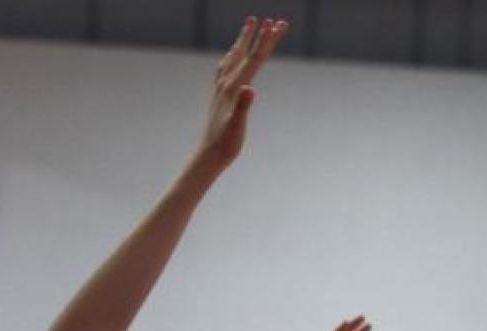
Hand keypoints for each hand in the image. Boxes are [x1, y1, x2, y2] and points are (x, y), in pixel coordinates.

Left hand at [197, 16, 287, 169]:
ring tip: (250, 23)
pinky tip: (231, 55)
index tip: (278, 24)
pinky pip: (225, 68)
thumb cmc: (225, 144)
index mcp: (234, 87)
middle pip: (246, 52)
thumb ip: (243, 106)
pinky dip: (232, 56)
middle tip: (273, 19)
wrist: (207, 156)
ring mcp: (220, 88)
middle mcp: (226, 83)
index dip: (267, 41)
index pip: (254, 58)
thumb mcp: (237, 126)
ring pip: (234, 56)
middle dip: (260, 35)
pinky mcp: (218, 95)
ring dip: (244, 39)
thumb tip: (250, 88)